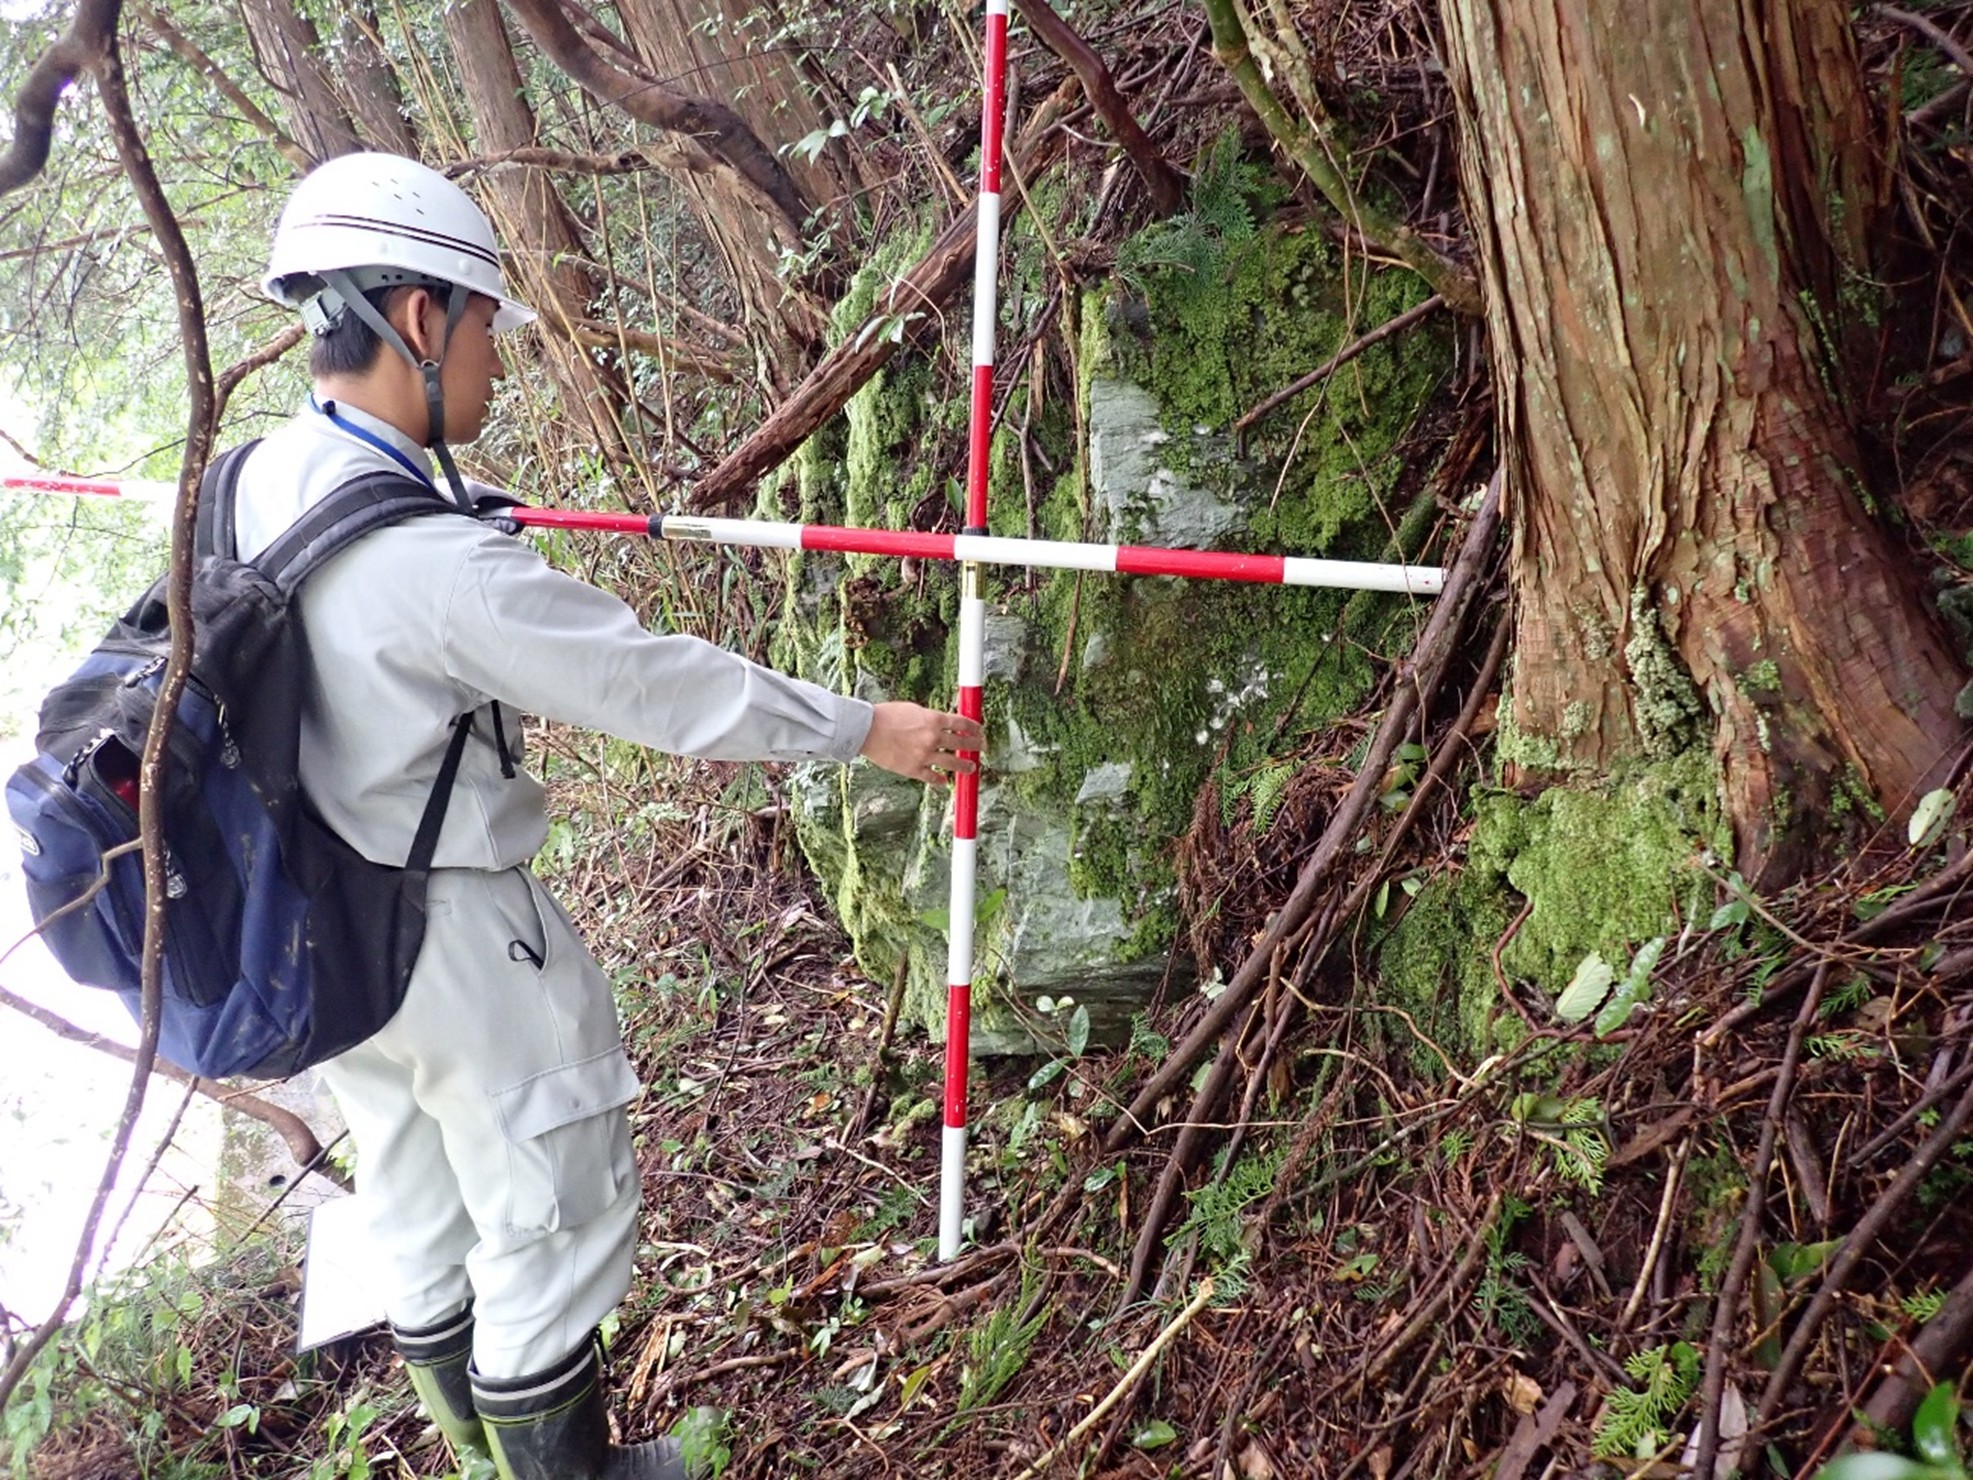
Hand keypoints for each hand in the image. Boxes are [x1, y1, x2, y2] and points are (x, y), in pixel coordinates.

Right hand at [859, 702, 983, 785]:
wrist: (866, 730)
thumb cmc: (886, 716)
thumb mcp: (913, 710)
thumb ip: (930, 718)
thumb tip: (942, 723)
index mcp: (934, 719)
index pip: (962, 723)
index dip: (974, 727)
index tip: (979, 730)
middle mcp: (933, 737)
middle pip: (962, 743)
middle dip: (975, 745)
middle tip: (981, 747)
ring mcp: (925, 755)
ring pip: (952, 763)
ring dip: (965, 766)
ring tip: (971, 768)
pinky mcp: (914, 769)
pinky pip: (932, 777)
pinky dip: (940, 780)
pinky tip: (945, 781)